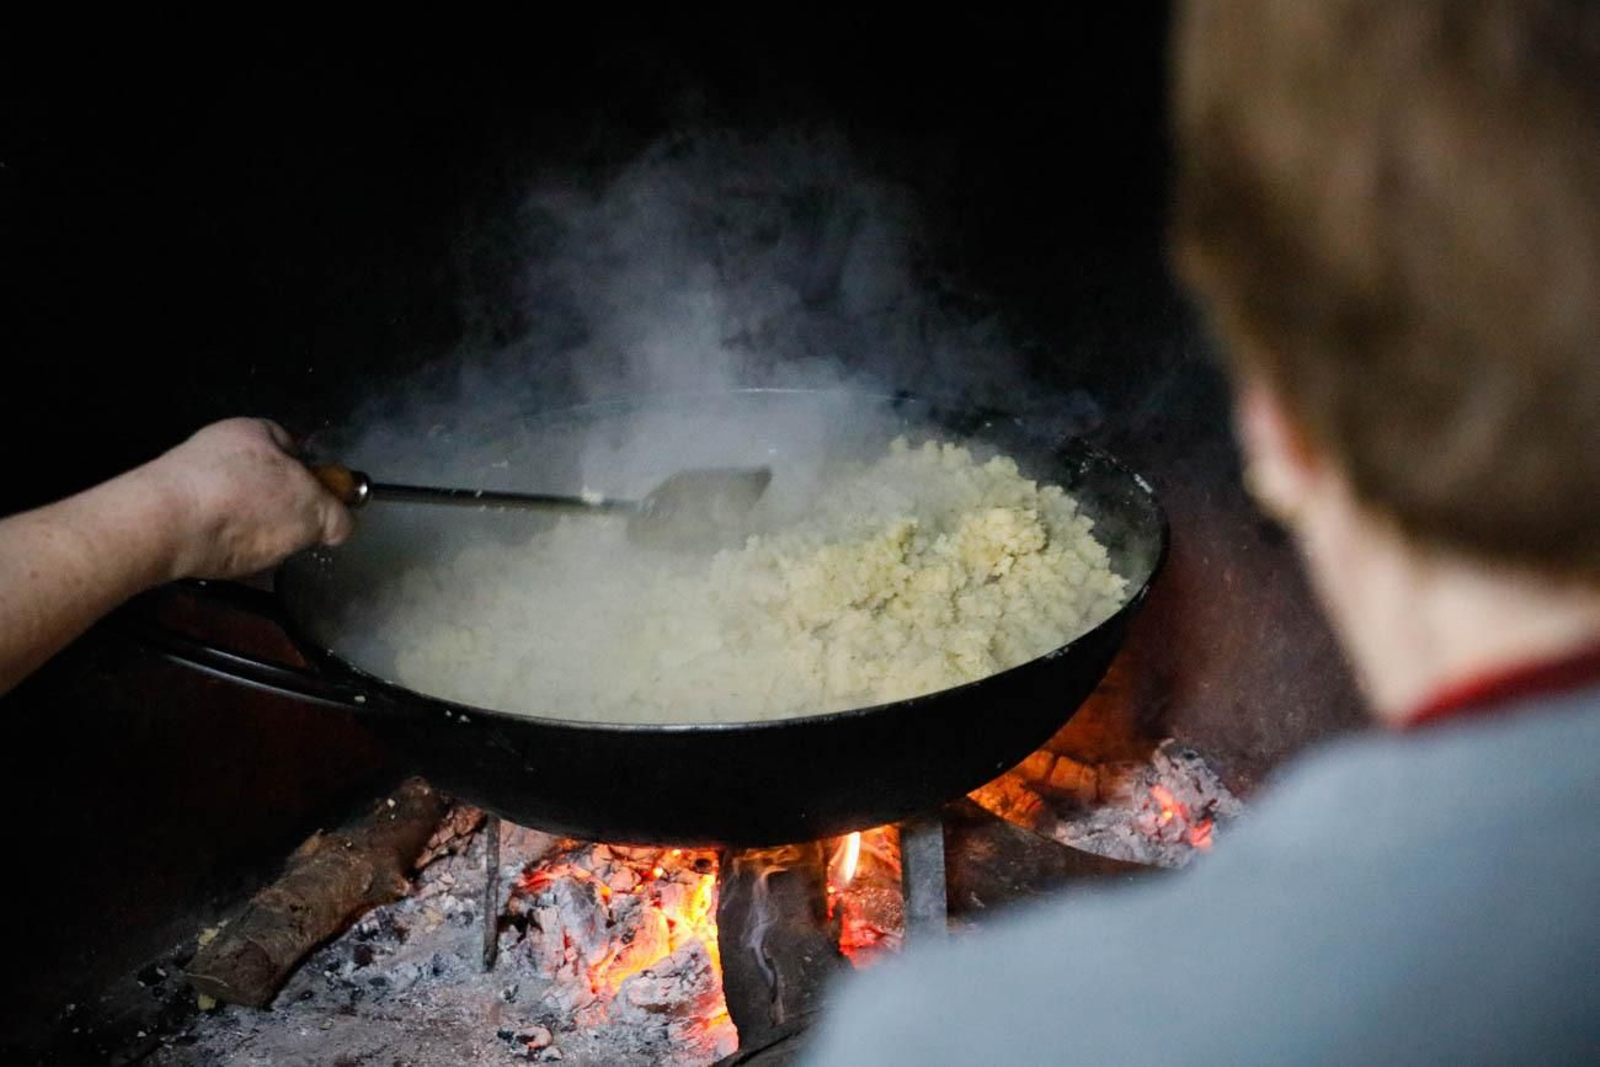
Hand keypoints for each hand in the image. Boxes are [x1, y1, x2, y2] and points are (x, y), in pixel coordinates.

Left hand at [140, 418, 353, 579]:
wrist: (157, 527)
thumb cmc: (243, 506)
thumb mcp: (313, 511)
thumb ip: (336, 515)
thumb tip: (338, 524)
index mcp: (254, 431)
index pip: (295, 447)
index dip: (312, 478)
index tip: (317, 509)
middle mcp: (219, 447)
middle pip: (266, 481)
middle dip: (281, 513)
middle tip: (290, 539)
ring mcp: (189, 476)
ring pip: (237, 507)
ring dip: (251, 533)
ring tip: (256, 558)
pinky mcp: (166, 507)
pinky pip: (208, 526)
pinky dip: (220, 545)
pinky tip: (225, 562)